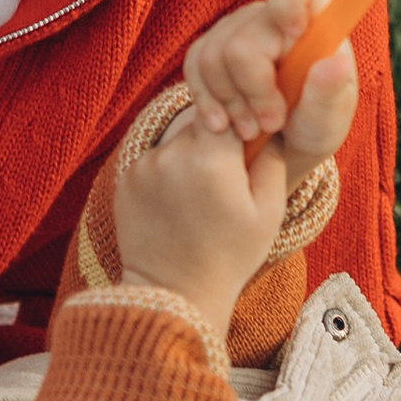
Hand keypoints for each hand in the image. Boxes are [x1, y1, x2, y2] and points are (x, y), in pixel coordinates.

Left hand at [112, 105, 291, 343]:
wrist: (175, 294)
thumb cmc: (231, 255)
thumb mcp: (269, 211)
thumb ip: (274, 157)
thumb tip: (274, 123)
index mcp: (212, 158)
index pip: (229, 107)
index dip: (242, 118)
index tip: (248, 138)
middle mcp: (172, 154)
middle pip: (201, 121)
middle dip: (216, 139)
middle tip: (226, 175)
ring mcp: (144, 165)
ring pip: (176, 140)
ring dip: (190, 155)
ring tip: (200, 194)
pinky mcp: (126, 178)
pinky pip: (154, 158)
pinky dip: (168, 171)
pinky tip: (177, 204)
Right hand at [180, 0, 357, 180]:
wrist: (278, 149)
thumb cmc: (312, 126)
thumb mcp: (329, 120)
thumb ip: (331, 94)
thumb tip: (336, 63)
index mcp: (313, 21)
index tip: (294, 34)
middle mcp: (270, 17)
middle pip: (243, 42)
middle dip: (254, 92)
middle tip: (272, 124)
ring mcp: (236, 29)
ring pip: (212, 57)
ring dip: (231, 103)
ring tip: (252, 130)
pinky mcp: (208, 48)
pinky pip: (194, 66)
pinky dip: (207, 102)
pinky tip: (224, 125)